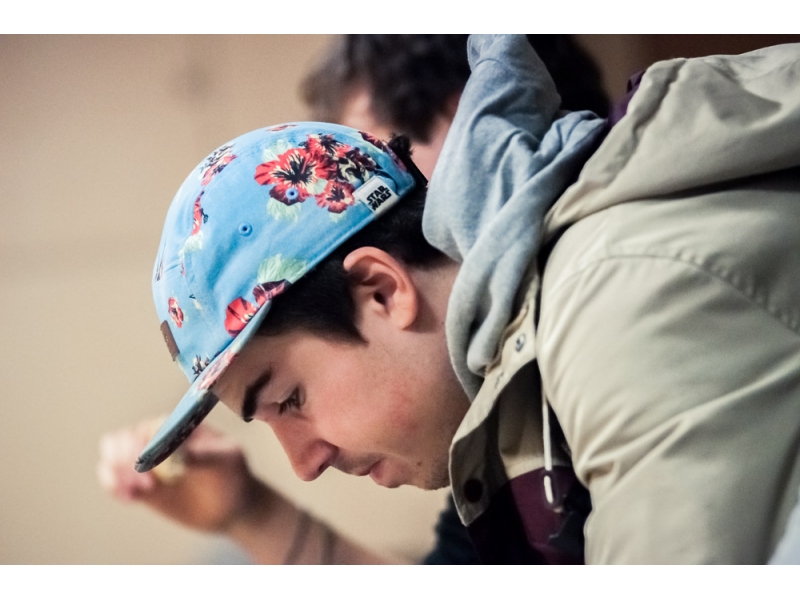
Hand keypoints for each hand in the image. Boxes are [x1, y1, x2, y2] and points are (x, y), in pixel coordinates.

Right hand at [97, 418, 270, 533]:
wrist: (234, 507)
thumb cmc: (233, 474)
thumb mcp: (225, 461)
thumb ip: (200, 455)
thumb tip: (174, 453)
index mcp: (177, 426)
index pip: (147, 428)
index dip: (141, 444)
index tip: (149, 464)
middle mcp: (156, 441)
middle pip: (120, 440)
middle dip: (122, 459)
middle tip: (146, 482)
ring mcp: (146, 465)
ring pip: (112, 461)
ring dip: (115, 474)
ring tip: (139, 491)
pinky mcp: (141, 488)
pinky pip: (115, 483)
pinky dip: (115, 488)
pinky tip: (131, 498)